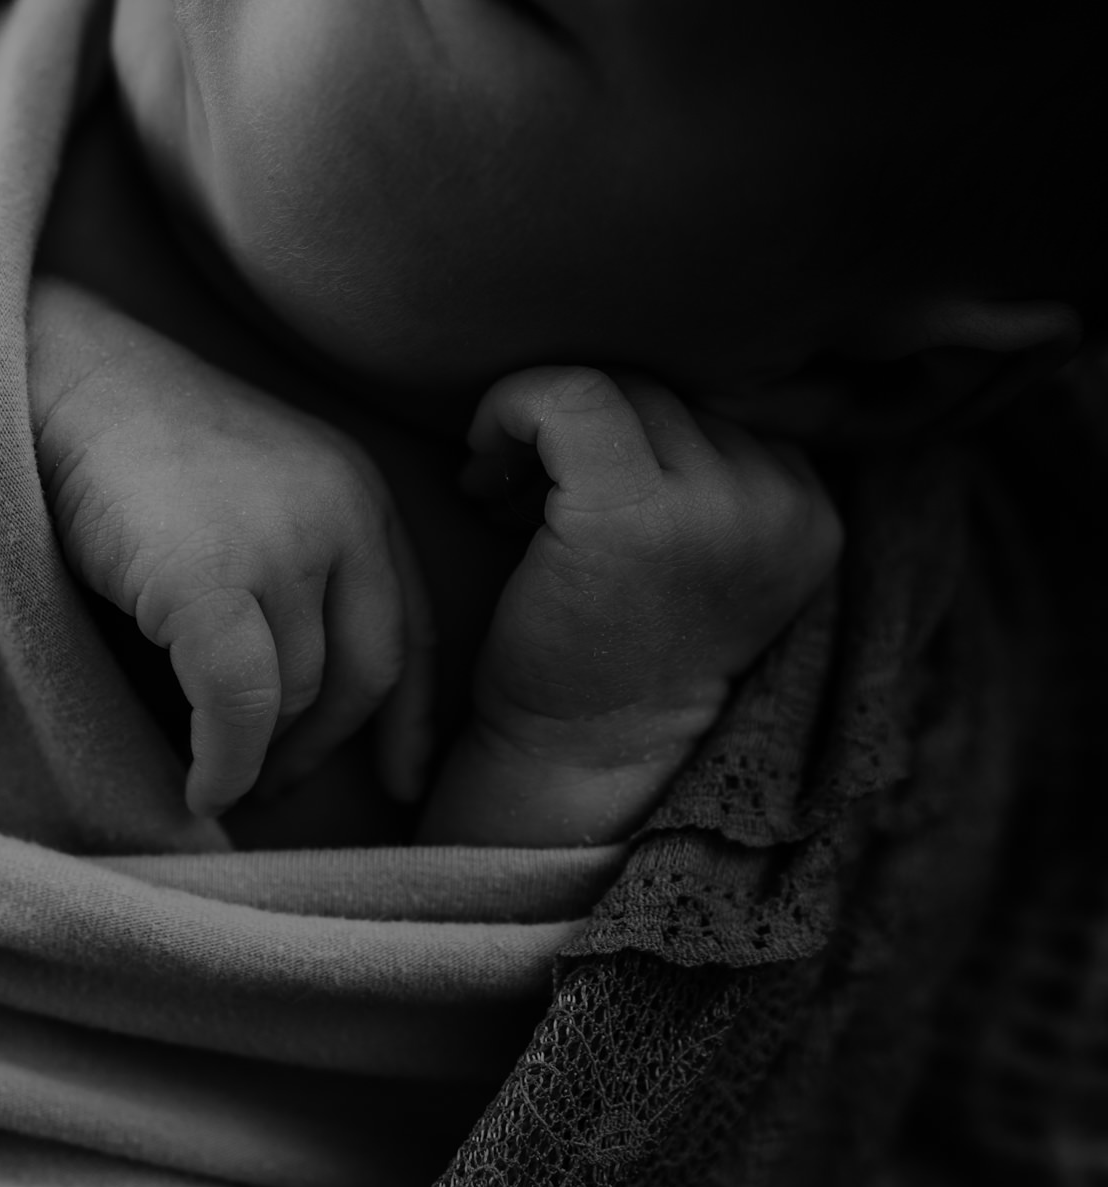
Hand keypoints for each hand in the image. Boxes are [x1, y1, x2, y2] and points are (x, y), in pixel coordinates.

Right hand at [29, 279, 432, 816]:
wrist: (55, 382)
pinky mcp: (208, 578)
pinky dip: (222, 760)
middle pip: (360, 674)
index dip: (411, 718)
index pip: (411, 628)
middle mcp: (340, 513)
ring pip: (290, 695)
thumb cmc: (133, 447)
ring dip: (254, 753)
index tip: (402, 780)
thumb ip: (297, 568)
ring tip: (214, 775)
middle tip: (270, 786)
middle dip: (318, 747)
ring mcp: (278, 543)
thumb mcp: (251, 496)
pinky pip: (235, 704)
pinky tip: (199, 786)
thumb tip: (299, 698)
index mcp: (359, 492)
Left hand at [423, 366, 840, 844]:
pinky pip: (564, 398)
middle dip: (578, 425)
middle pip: (663, 383)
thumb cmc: (609, 642)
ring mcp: (720, 505)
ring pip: (614, 384)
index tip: (570, 480)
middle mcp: (783, 499)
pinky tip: (482, 472)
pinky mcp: (639, 514)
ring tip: (504, 495)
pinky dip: (508, 412)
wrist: (579, 750)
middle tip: (518, 490)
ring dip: (539, 427)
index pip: (717, 389)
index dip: (632, 421)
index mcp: (810, 502)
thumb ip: (696, 456)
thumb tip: (627, 331)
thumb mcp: (686, 539)